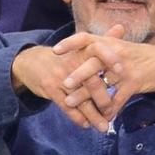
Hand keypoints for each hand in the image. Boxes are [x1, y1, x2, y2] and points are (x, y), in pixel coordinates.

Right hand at [12, 26, 126, 130]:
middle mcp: (71, 62)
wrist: (31, 62)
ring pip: (80, 99)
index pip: (98, 50)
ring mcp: (60, 77)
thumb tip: (121, 27)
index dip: (111, 58)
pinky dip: (77, 117)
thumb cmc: (63, 56)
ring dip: (92, 115)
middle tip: (113, 112)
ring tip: (104, 127)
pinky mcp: (50, 89)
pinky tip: (86, 125)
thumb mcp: (80, 46)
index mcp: (81, 50)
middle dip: (103, 99)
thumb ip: (104, 39)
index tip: (123, 71)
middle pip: (91, 81)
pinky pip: (66, 107)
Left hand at [53, 25, 154, 117]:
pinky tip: (100, 117)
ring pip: (102, 84)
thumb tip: (81, 48)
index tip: (55, 51)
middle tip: (63, 84)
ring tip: (70, 104)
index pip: (86, 38)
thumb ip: (103, 47)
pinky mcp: (134, 84)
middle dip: (78, 75)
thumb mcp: (122, 46)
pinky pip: (117, 99)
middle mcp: (116, 54)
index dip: (70, 43)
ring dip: (85, 96)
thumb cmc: (141, 56)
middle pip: (93, 63)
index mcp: (110, 43)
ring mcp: (125, 70)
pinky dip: (107, 110)